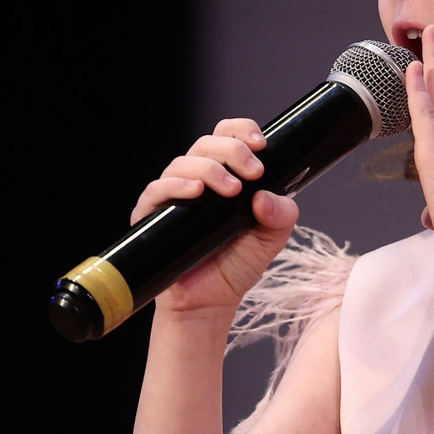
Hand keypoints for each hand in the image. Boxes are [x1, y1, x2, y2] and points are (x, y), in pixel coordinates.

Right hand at [130, 118, 299, 316]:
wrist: (211, 302)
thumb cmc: (237, 265)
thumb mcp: (272, 237)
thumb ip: (281, 214)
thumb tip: (264, 196)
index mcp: (225, 175)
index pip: (227, 136)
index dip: (242, 131)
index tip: (261, 145)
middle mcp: (197, 179)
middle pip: (206, 143)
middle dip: (232, 150)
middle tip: (253, 172)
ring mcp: (173, 196)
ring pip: (183, 162)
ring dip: (209, 169)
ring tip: (232, 190)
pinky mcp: (152, 216)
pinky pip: (157, 189)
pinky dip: (175, 185)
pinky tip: (195, 192)